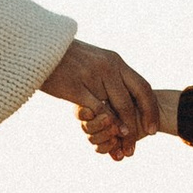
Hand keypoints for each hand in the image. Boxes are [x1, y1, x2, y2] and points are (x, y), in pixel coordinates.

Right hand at [40, 37, 158, 154]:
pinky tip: (106, 133)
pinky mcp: (76, 86)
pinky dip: (104, 124)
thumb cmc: (65, 56)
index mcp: (115, 61)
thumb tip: (121, 88)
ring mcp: (93, 75)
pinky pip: (97, 109)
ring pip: (117, 108)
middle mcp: (109, 67)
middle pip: (132, 101)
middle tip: (138, 144)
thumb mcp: (93, 59)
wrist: (40, 47)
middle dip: (138, 125)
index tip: (152, 129)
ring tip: (124, 145)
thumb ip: (108, 72)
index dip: (151, 109)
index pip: (142, 87)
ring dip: (123, 130)